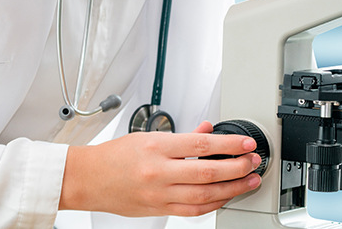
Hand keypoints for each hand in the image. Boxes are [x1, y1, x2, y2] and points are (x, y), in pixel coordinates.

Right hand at [59, 121, 262, 216]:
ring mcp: (158, 194)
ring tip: (249, 181)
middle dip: (238, 168)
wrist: (88, 179)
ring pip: (204, 195)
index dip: (229, 146)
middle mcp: (158, 172)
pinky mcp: (158, 209)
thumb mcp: (148, 136)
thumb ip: (183, 136)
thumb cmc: (115, 156)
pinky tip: (226, 196)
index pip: (201, 146)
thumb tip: (209, 131)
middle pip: (207, 173)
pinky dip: (213, 204)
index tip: (247, 145)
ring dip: (232, 189)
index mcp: (157, 147)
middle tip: (254, 162)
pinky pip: (192, 210)